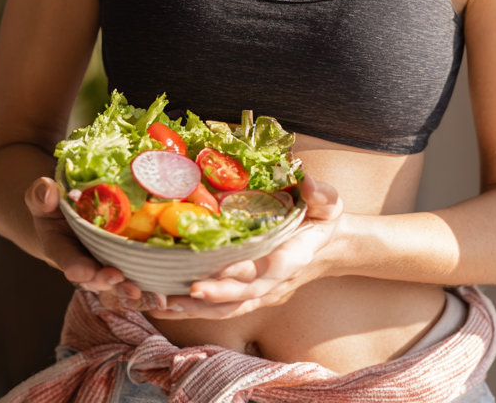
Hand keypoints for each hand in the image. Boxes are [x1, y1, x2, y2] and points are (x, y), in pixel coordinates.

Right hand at [25, 176, 161, 306]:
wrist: (69, 215)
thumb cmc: (55, 207)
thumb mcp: (43, 198)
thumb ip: (40, 195)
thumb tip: (47, 189)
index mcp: (62, 250)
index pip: (67, 260)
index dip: (77, 267)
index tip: (85, 270)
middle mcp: (85, 263)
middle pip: (97, 279)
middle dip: (108, 281)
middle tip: (120, 280)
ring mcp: (107, 264)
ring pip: (120, 283)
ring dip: (134, 291)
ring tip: (148, 295)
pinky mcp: (128, 260)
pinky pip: (141, 274)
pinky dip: (155, 283)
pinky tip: (172, 289)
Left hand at [148, 176, 344, 320]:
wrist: (325, 246)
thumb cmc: (321, 219)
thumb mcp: (328, 203)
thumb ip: (321, 195)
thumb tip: (308, 184)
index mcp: (295, 257)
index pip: (270, 269)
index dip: (247, 270)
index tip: (224, 267)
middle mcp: (276, 281)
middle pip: (245, 295)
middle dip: (217, 294)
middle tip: (188, 290)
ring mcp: (262, 292)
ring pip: (230, 308)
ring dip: (199, 309)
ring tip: (167, 304)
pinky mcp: (249, 295)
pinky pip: (222, 308)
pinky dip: (196, 310)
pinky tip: (169, 306)